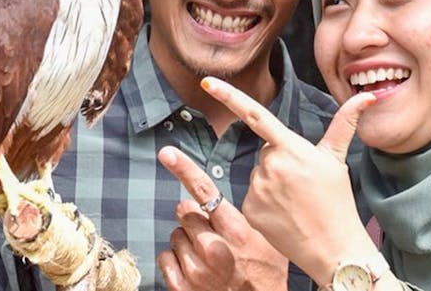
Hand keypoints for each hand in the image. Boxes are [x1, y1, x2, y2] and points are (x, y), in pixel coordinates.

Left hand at [157, 146, 288, 290]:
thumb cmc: (265, 273)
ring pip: (175, 234)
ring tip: (205, 256)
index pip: (205, 191)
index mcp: (235, 231)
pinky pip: (165, 258)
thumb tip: (211, 197)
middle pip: (184, 210)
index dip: (184, 168)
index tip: (166, 153)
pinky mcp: (181, 287)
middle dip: (194, 217)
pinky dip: (175, 261)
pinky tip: (193, 269)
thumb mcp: (264, 238)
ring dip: (186, 241)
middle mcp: (213, 248)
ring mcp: (195, 270)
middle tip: (209, 233)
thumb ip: (237, 216)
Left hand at [201, 77, 378, 285]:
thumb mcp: (337, 158)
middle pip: (265, 152)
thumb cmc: (337, 201)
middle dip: (279, 161)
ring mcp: (257, 188)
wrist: (332, 248)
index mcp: (289, 147)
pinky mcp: (248, 209)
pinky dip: (263, 202)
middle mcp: (269, 165)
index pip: (254, 114)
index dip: (229, 96)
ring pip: (258, 174)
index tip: (207, 83)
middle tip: (301, 183)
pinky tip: (282, 213)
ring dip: (271, 182)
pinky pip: (251, 195)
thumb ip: (345, 123)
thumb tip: (367, 96)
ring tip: (294, 201)